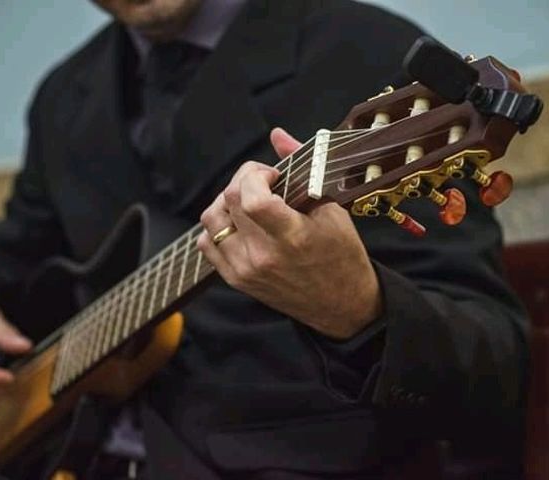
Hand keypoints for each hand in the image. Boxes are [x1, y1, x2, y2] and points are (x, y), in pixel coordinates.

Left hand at [198, 128, 381, 339]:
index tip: (272, 176)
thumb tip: (277, 134)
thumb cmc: (341, 254)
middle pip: (229, 201)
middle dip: (244, 179)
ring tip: (250, 201)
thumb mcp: (331, 209)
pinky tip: (241, 224)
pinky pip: (207, 243)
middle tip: (264, 183)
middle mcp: (263, 256)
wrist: (340, 304)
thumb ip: (302, 168)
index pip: (252, 199)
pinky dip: (218, 226)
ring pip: (211, 219)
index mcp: (292, 237)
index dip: (255, 175)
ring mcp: (245, 270)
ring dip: (227, 201)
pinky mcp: (236, 279)